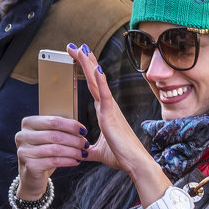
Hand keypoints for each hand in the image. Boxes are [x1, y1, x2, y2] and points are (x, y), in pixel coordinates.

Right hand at [14, 114, 89, 198]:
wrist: (32, 176)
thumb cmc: (44, 153)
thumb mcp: (48, 138)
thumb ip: (59, 130)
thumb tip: (80, 129)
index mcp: (28, 123)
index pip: (53, 121)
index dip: (71, 125)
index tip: (83, 131)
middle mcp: (22, 136)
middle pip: (55, 135)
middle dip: (74, 140)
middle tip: (86, 144)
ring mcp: (24, 151)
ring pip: (55, 149)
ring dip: (73, 151)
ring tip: (83, 154)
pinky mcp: (30, 165)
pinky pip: (54, 161)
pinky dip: (68, 161)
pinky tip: (76, 161)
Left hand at [67, 42, 151, 176]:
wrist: (134, 163)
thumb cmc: (121, 156)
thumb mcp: (98, 152)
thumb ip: (89, 149)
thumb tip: (81, 152)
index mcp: (105, 111)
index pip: (92, 85)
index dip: (86, 69)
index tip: (78, 55)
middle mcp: (107, 106)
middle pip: (93, 77)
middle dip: (83, 61)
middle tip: (73, 45)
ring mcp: (110, 108)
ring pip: (97, 81)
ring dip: (89, 64)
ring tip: (81, 48)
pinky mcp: (111, 114)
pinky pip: (104, 94)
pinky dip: (100, 80)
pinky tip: (96, 67)